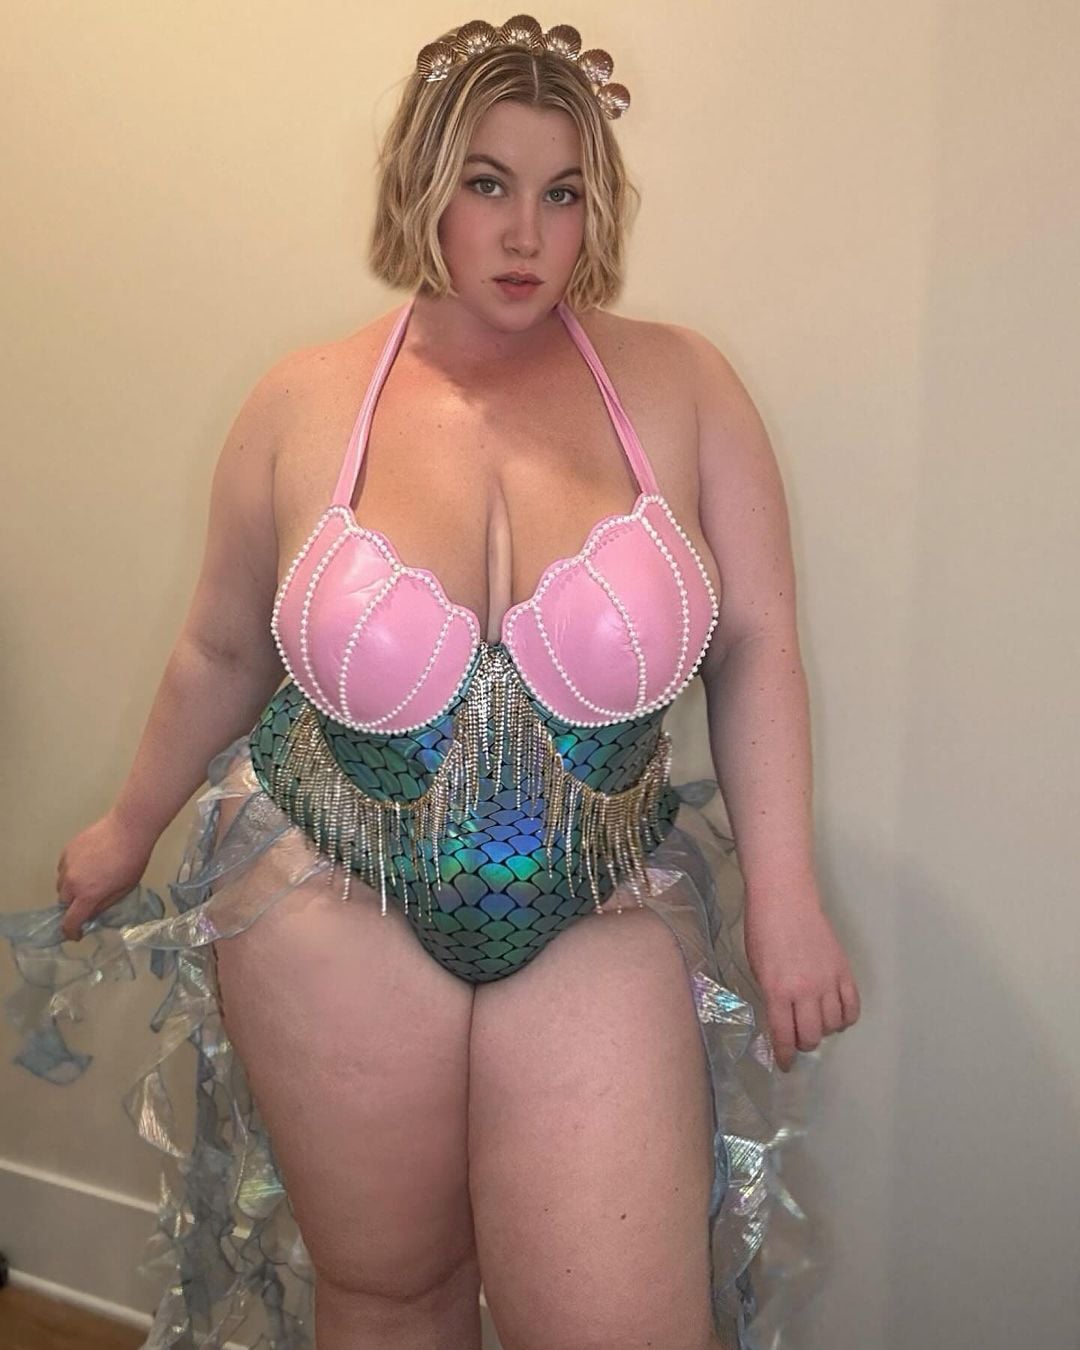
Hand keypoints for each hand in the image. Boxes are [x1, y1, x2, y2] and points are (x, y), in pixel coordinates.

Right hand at [56, 809, 156, 941]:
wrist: (128, 829)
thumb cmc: (133, 861)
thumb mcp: (124, 889)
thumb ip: (103, 905)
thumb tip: (91, 913)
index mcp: (87, 895)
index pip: (70, 922)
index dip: (72, 932)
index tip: (76, 934)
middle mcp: (72, 882)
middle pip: (63, 903)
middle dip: (73, 906)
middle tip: (88, 901)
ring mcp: (67, 865)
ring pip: (61, 885)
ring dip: (71, 888)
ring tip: (89, 880)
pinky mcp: (67, 850)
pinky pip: (63, 868)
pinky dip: (70, 872)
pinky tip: (87, 865)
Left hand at [743, 890, 860, 1071]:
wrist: (786, 900)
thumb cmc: (763, 931)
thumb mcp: (758, 969)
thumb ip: (771, 997)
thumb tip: (781, 1021)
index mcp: (778, 991)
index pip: (784, 1036)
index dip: (784, 1055)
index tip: (785, 1064)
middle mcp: (806, 991)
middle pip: (812, 1035)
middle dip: (803, 1044)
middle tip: (798, 1039)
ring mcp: (828, 981)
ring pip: (834, 1025)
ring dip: (824, 1030)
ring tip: (816, 1022)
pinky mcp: (844, 971)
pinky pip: (852, 1006)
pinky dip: (846, 1017)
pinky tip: (837, 1016)